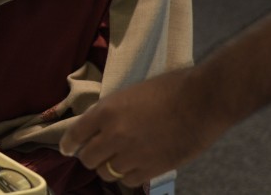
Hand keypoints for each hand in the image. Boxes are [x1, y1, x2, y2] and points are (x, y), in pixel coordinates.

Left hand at [58, 68, 223, 186]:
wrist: (202, 101)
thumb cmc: (170, 89)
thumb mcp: (130, 93)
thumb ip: (111, 112)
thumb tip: (97, 126)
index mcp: (106, 111)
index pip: (75, 134)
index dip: (68, 144)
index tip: (67, 149)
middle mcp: (114, 135)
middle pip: (87, 158)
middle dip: (89, 156)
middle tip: (97, 154)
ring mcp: (132, 154)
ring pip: (105, 172)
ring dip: (108, 167)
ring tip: (117, 160)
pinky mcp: (152, 169)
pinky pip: (127, 181)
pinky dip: (127, 176)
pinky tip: (134, 167)